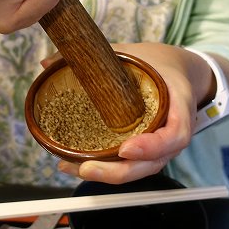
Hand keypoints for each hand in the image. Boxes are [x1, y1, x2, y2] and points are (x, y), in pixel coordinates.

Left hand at [57, 42, 214, 184]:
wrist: (177, 72)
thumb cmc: (158, 64)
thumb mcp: (134, 54)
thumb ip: (97, 56)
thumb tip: (49, 61)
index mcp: (178, 106)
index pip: (175, 135)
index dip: (153, 146)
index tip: (125, 149)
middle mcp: (172, 133)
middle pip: (152, 163)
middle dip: (118, 171)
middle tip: (86, 167)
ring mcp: (160, 146)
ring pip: (139, 169)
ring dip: (107, 174)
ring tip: (74, 168)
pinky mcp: (146, 151)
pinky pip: (130, 165)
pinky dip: (107, 169)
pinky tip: (78, 165)